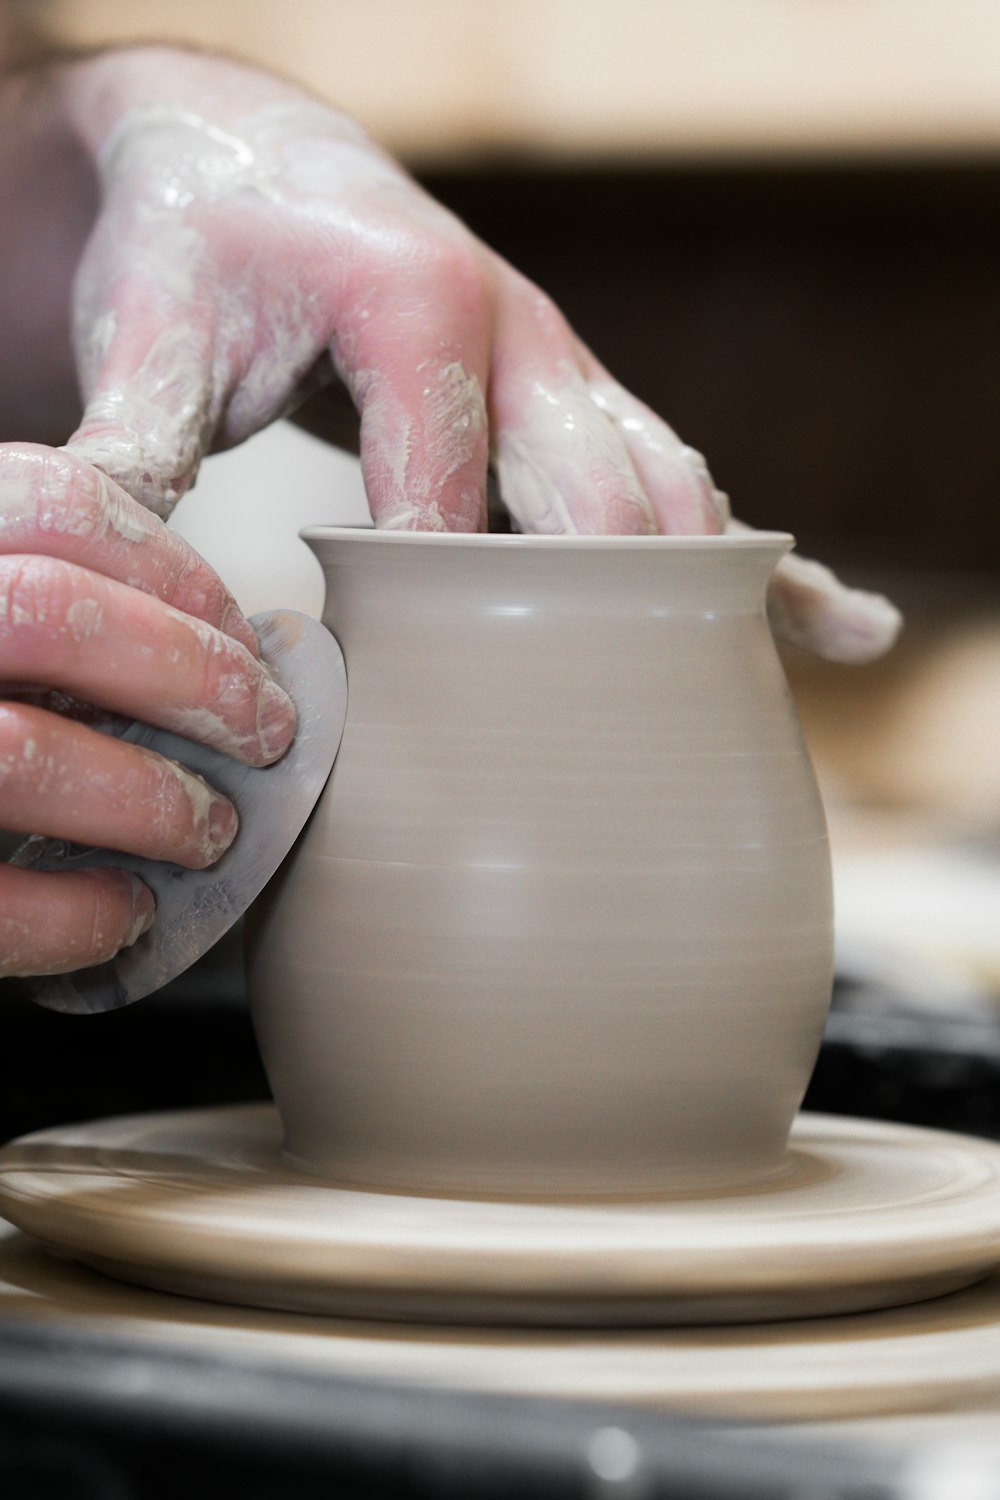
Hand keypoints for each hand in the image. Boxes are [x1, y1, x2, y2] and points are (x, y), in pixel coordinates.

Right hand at [0, 443, 295, 977]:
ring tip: (207, 830)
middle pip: (49, 613)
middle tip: (262, 734)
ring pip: (18, 754)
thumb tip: (213, 639)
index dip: (174, 570)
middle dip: (191, 677)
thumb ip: (46, 589)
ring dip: (148, 801)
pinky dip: (74, 915)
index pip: (53, 504)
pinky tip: (124, 910)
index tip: (238, 634)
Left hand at [55, 48, 898, 664]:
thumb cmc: (200, 247)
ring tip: (741, 705)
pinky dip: (769, 564)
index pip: (446, 495)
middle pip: (598, 499)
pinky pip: (692, 483)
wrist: (251, 158)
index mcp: (416, 307)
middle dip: (594, 617)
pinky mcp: (582, 402)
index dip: (437, 611)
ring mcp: (567, 370)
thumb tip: (112, 581)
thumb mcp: (152, 334)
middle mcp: (522, 333)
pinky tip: (841, 628)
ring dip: (704, 595)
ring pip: (666, 493)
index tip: (419, 710)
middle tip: (590, 734)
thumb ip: (133, 448)